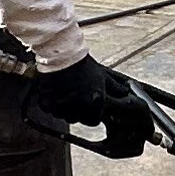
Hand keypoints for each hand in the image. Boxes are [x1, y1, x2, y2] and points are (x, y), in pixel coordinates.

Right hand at [27, 52, 153, 158]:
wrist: (62, 54)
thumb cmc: (83, 64)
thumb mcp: (103, 76)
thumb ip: (115, 88)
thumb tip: (126, 93)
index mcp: (94, 102)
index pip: (93, 121)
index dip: (91, 113)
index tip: (87, 104)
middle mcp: (79, 107)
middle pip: (77, 119)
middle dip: (77, 111)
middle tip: (75, 96)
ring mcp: (62, 106)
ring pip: (63, 115)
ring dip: (63, 108)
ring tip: (65, 91)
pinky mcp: (48, 103)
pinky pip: (49, 109)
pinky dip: (50, 104)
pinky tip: (55, 91)